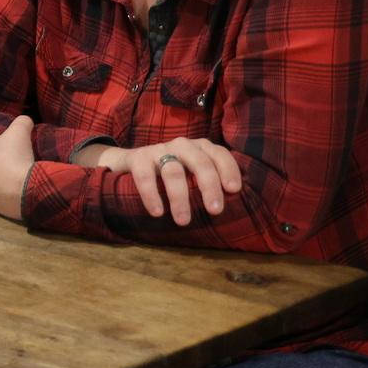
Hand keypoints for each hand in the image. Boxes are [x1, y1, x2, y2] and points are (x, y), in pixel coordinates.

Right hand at [84, 137, 243, 225]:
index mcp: (200, 148)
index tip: (234, 190)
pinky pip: (145, 176)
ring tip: (183, 221)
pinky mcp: (137, 158)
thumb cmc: (171, 174)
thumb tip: (236, 209)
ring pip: (173, 171)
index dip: (228, 170)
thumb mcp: (193, 173)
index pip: (219, 154)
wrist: (131, 163)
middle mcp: (182, 146)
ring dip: (180, 198)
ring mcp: (159, 150)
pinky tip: (157, 212)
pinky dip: (151, 195)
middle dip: (209, 186)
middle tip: (215, 211)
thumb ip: (209, 182)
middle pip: (200, 162)